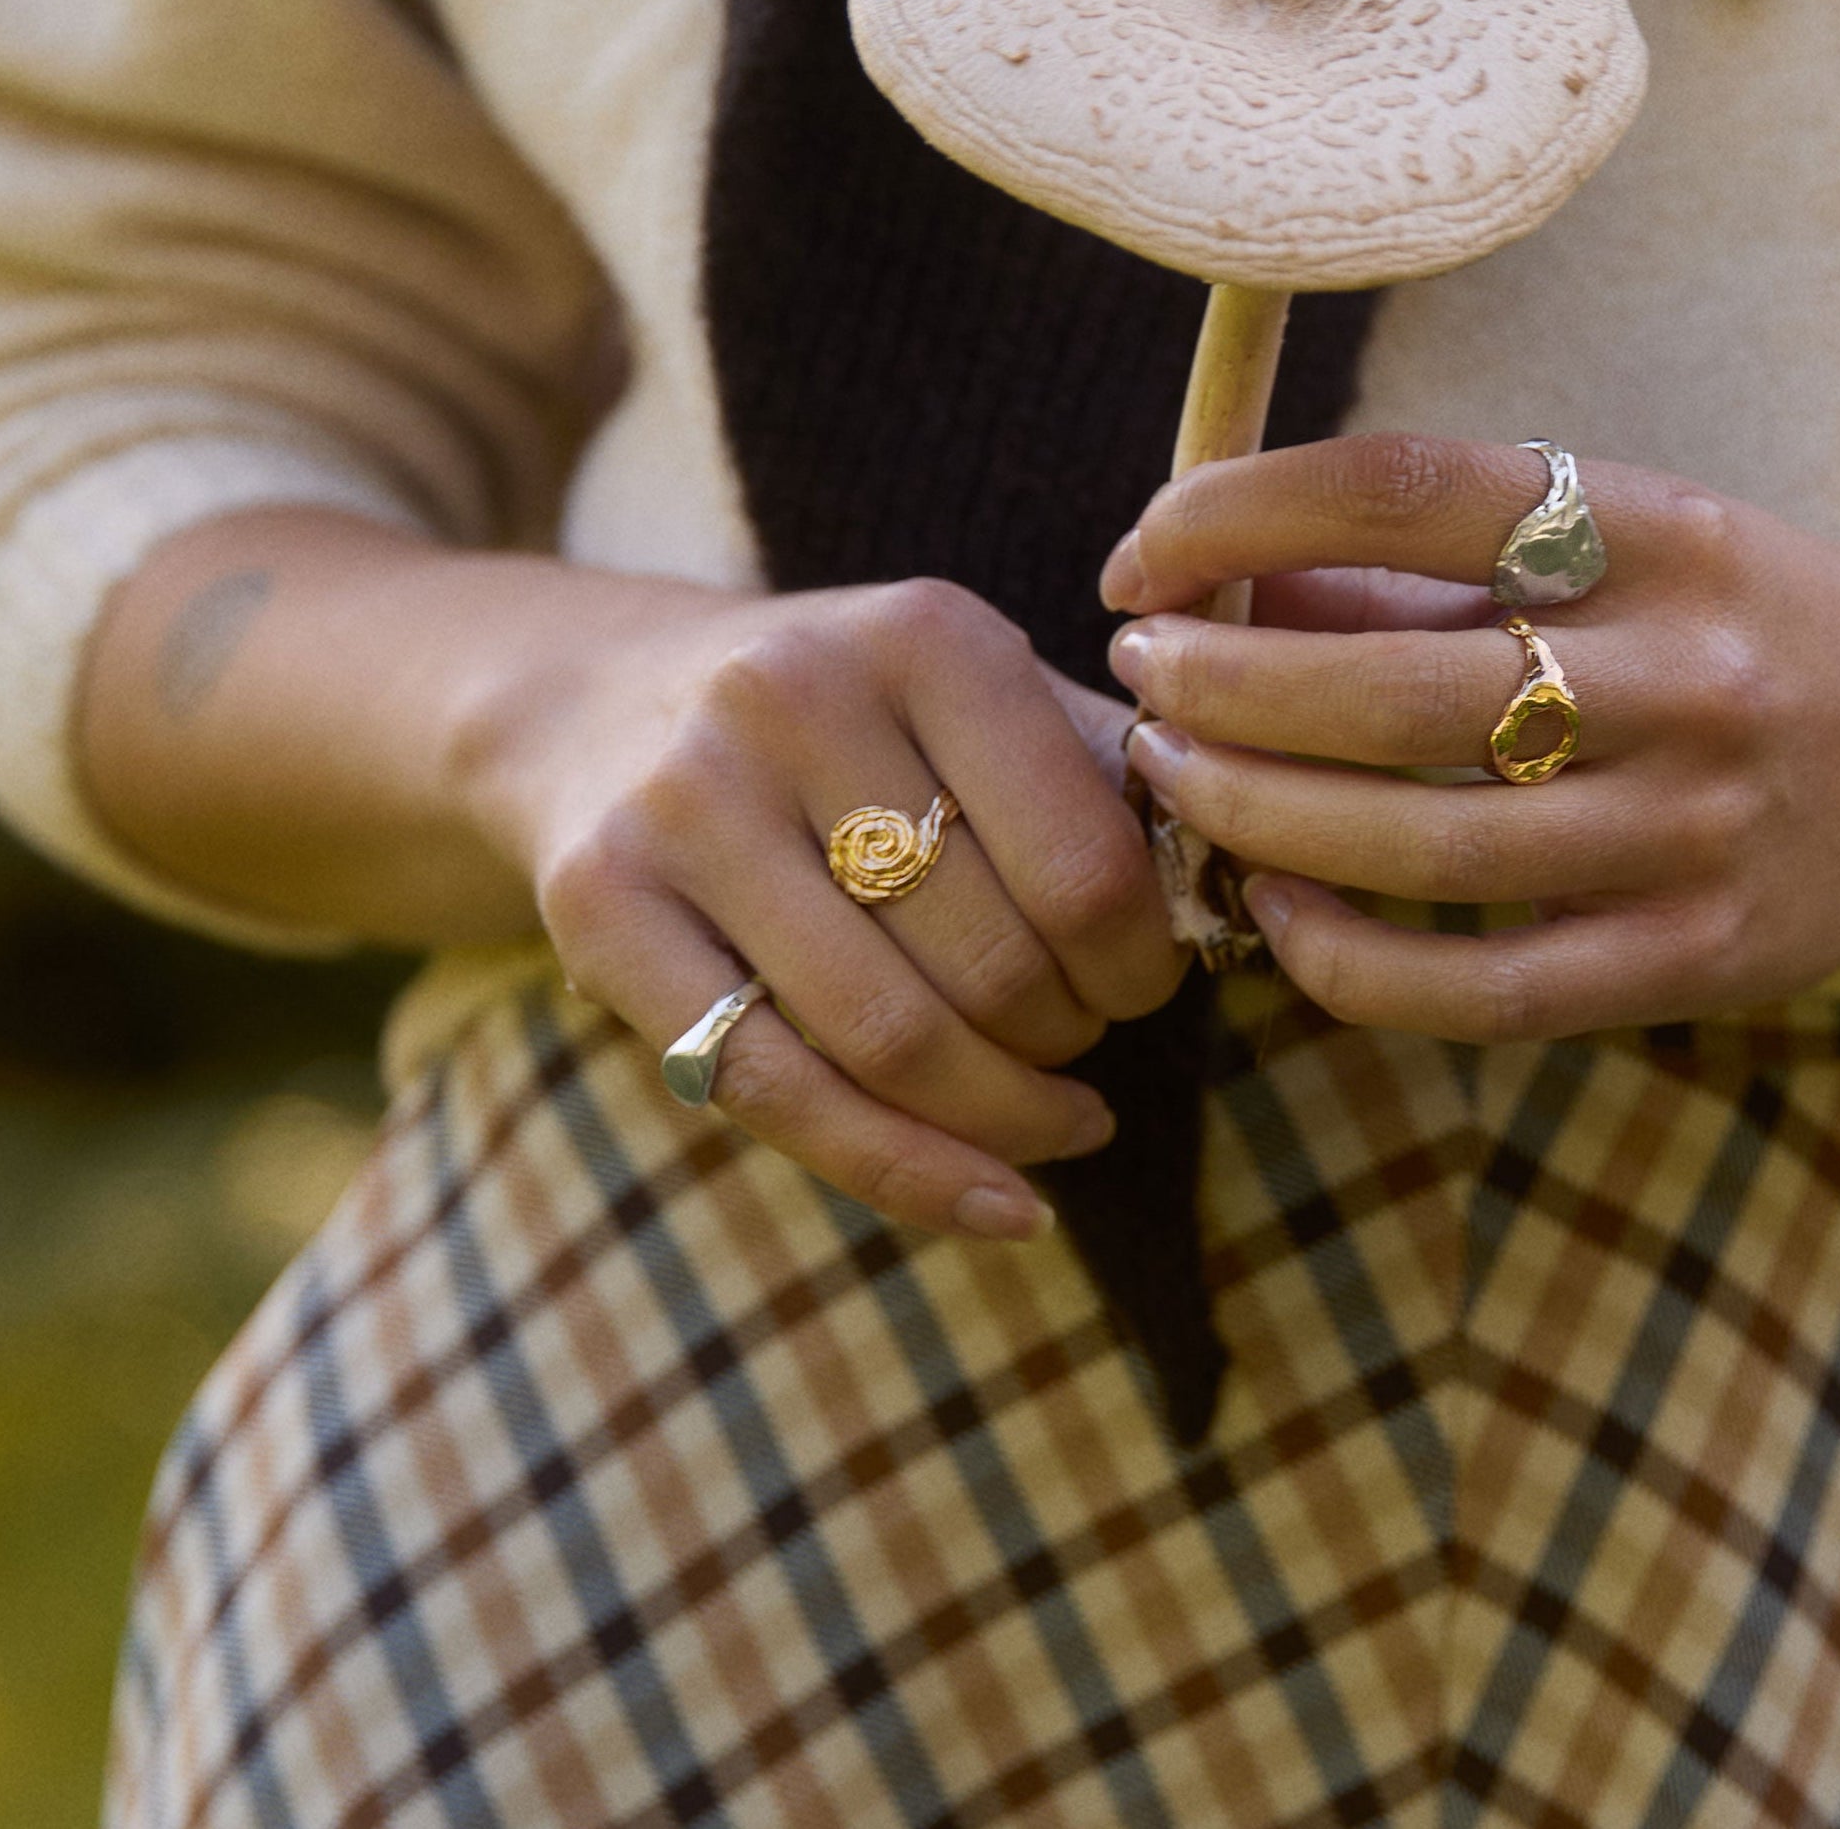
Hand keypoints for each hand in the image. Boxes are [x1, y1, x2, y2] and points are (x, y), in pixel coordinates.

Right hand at [435, 568, 1184, 1238]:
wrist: (596, 698)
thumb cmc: (851, 717)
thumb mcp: (975, 692)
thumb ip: (1108, 775)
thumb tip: (1242, 903)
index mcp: (926, 633)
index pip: (1086, 861)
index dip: (1145, 960)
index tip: (1154, 982)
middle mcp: (793, 697)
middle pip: (994, 963)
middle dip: (1073, 1035)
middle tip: (1087, 1039)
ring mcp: (686, 804)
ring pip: (893, 1041)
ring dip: (1006, 1116)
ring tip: (1053, 1117)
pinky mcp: (602, 908)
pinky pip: (779, 1094)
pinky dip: (912, 1177)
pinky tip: (1001, 1206)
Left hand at [1099, 433, 1839, 1044]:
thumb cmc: (1731, 617)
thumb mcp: (1611, 538)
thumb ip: (1414, 570)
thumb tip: (1207, 587)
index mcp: (1657, 528)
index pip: (1407, 488)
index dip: (1240, 510)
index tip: (1145, 544)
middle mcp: (1690, 670)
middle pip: (1394, 686)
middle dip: (1221, 681)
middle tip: (1138, 668)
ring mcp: (1699, 830)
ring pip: (1421, 844)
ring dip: (1257, 811)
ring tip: (1174, 773)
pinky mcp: (1700, 961)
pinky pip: (1483, 989)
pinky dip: (1348, 961)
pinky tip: (1276, 914)